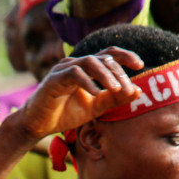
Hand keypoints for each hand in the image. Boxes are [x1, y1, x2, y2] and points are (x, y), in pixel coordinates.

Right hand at [10, 50, 142, 140]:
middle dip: (118, 73)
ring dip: (105, 74)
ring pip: (90, 61)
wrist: (38, 124)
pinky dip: (87, 82)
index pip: (109, 54)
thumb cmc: (65, 113)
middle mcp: (76, 64)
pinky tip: (96, 93)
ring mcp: (64, 69)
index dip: (125, 55)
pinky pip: (74, 74)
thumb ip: (114, 99)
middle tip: (127, 89)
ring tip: (115, 89)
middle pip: (103, 58)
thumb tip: (137, 91)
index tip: (139, 64)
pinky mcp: (54, 79)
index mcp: (87, 68)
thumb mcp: (95, 108)